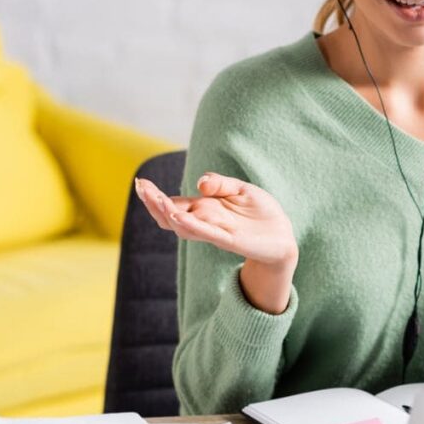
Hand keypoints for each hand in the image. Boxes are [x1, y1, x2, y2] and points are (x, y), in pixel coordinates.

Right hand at [135, 173, 297, 313]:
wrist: (282, 236)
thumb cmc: (261, 212)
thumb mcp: (241, 189)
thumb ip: (220, 183)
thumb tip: (199, 183)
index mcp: (204, 209)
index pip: (173, 204)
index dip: (156, 196)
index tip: (141, 183)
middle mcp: (205, 221)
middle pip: (171, 216)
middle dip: (154, 203)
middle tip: (141, 189)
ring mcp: (215, 232)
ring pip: (184, 226)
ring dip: (168, 214)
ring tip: (155, 200)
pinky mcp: (230, 240)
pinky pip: (206, 233)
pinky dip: (192, 226)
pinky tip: (178, 218)